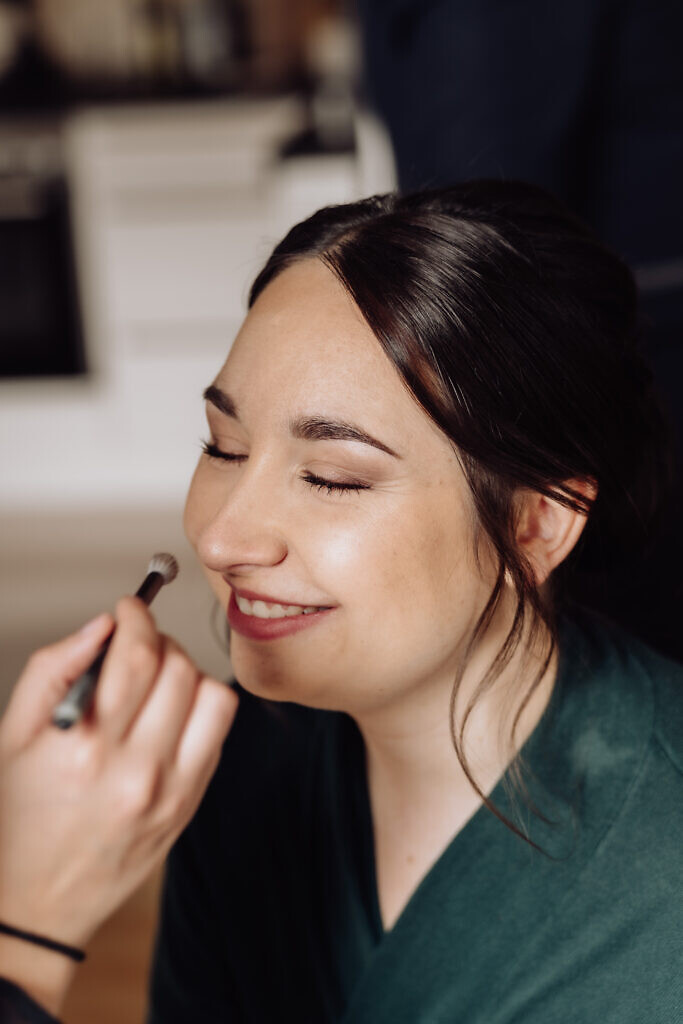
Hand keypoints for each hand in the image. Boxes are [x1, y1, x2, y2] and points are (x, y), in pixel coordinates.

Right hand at [0, 597, 237, 963]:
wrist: (42, 901)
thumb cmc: (24, 815)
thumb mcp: (14, 737)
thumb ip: (54, 669)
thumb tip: (100, 624)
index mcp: (84, 749)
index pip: (136, 656)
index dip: (138, 617)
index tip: (130, 608)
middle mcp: (135, 771)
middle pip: (179, 668)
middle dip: (160, 639)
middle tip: (138, 643)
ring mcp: (171, 792)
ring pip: (214, 695)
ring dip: (188, 673)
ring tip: (158, 680)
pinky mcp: (191, 804)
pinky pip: (219, 733)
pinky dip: (200, 709)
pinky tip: (169, 716)